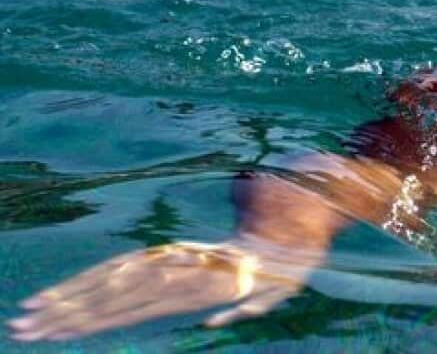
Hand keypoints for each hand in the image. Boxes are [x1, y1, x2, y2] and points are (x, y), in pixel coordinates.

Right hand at [8, 238, 316, 341]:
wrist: (283, 231)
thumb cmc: (280, 272)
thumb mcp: (272, 294)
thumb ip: (242, 309)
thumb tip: (213, 322)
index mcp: (198, 282)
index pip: (135, 303)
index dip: (95, 318)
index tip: (59, 332)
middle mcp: (176, 267)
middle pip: (112, 291)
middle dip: (66, 311)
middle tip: (25, 327)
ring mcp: (169, 259)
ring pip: (110, 278)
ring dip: (68, 296)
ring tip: (32, 312)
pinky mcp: (166, 255)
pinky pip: (123, 267)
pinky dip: (92, 280)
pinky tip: (67, 293)